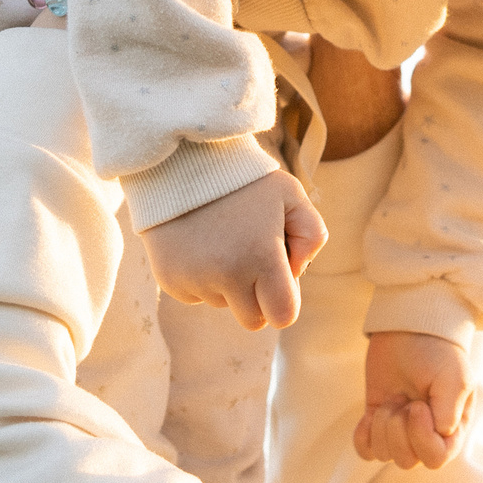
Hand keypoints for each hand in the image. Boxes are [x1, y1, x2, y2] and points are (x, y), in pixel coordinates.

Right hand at [141, 172, 326, 329]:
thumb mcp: (291, 194)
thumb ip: (312, 234)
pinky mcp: (170, 280)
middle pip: (252, 319)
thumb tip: (296, 272)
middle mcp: (227, 274)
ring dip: (226, 284)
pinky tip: (199, 243)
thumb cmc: (244, 180)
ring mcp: (194, 279)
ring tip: (220, 240)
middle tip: (250, 257)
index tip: (278, 280)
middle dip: (256, 296)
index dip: (284, 301)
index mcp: (262, 257)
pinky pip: (195, 295)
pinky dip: (200, 278)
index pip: (283, 315)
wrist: (181, 162)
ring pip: (222, 304)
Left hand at [353, 331, 474, 469]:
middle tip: (403, 397)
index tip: (417, 405)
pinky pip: (366, 450)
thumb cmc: (437, 353)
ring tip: (393, 397)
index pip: (436, 458)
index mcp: (452, 428)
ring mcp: (401, 430)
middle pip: (408, 460)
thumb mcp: (454, 378)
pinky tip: (370, 414)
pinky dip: (363, 436)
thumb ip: (450, 411)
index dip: (422, 437)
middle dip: (398, 428)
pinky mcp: (377, 422)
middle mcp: (427, 434)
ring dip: (383, 425)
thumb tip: (439, 435)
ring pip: (385, 454)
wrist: (409, 329)